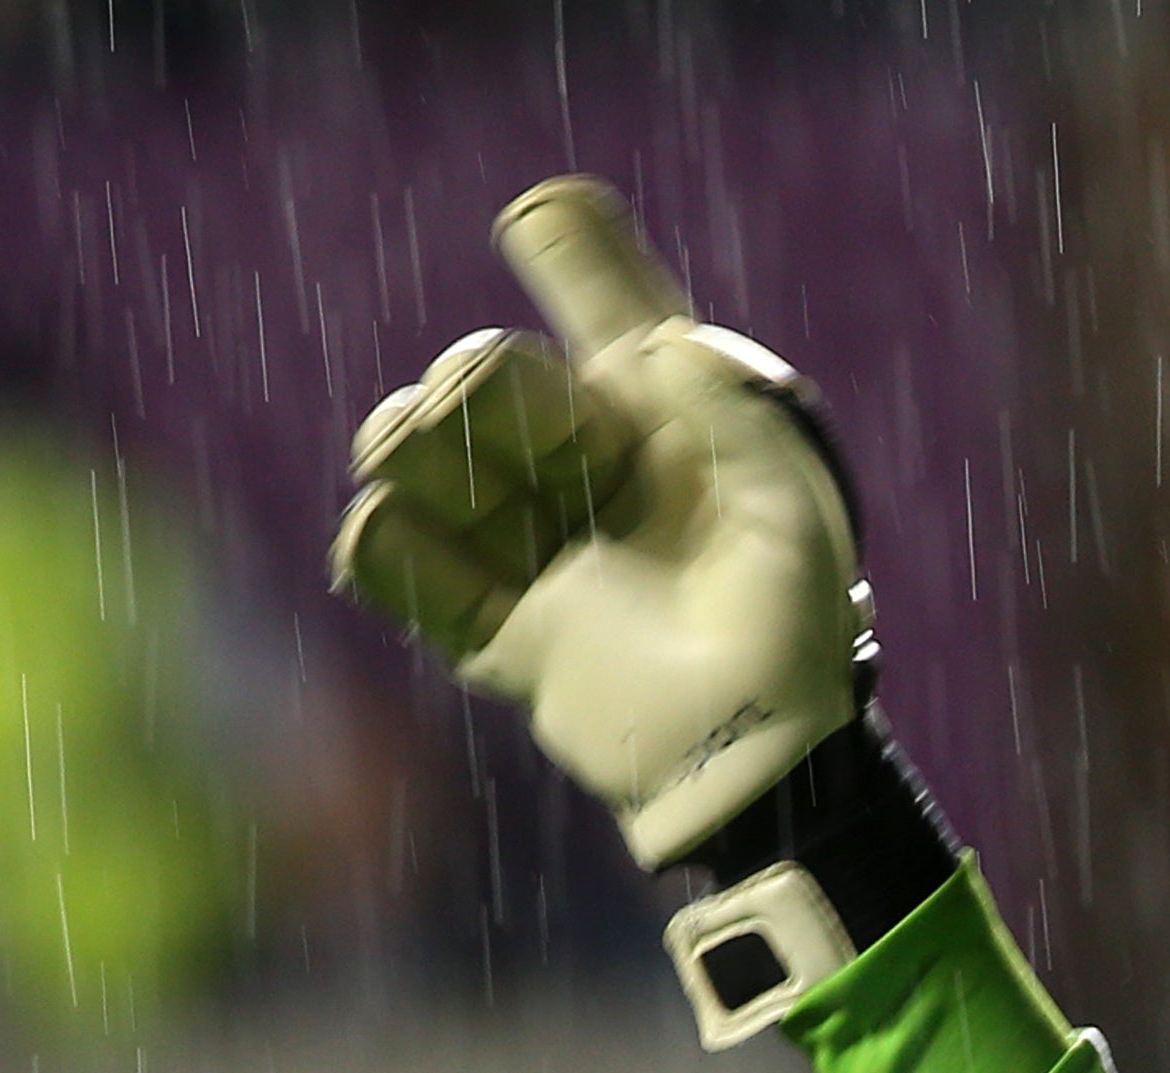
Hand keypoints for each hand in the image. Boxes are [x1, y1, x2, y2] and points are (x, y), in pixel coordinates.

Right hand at [331, 179, 866, 870]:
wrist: (751, 763)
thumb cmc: (788, 632)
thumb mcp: (787, 506)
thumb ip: (732, 412)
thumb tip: (652, 340)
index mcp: (665, 433)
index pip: (611, 320)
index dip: (576, 258)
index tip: (541, 211)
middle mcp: (590, 478)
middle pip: (490, 382)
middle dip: (477, 384)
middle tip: (515, 424)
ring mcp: (537, 553)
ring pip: (430, 460)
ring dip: (413, 444)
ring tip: (436, 468)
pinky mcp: (500, 634)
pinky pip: (403, 567)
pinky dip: (382, 543)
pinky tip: (380, 524)